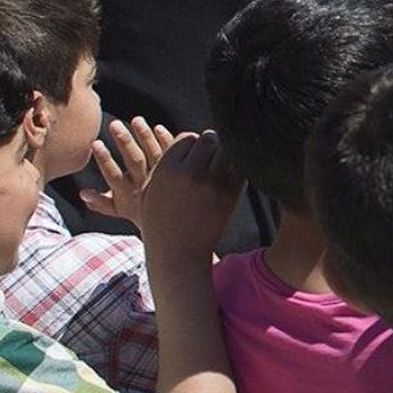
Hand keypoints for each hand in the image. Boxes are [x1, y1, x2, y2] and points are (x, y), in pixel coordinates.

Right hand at [81, 117, 177, 226]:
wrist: (174, 222)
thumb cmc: (141, 212)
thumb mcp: (119, 210)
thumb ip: (101, 202)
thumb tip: (82, 193)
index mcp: (127, 194)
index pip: (113, 174)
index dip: (104, 159)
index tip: (95, 143)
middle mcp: (144, 185)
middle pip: (134, 160)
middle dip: (123, 141)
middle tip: (114, 124)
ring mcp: (162, 176)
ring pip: (153, 153)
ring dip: (144, 135)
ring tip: (136, 120)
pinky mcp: (179, 170)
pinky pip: (172, 153)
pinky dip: (166, 140)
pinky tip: (158, 127)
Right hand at [140, 131, 243, 258]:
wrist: (177, 254)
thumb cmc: (161, 221)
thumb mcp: (152, 190)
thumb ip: (166, 163)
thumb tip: (188, 138)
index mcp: (167, 169)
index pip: (187, 138)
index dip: (191, 145)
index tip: (192, 156)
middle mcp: (190, 173)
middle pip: (208, 139)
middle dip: (210, 145)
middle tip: (211, 155)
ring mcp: (212, 183)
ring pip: (226, 151)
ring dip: (225, 154)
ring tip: (220, 165)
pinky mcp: (230, 195)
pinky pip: (240, 168)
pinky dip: (237, 167)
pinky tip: (231, 174)